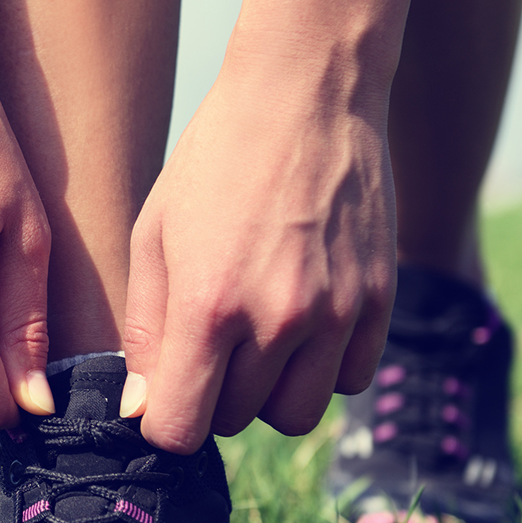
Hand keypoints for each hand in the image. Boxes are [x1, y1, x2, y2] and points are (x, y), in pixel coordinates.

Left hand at [120, 53, 396, 451]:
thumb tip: (142, 409)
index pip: (180, 429)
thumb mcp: (154, 237)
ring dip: (269, 392)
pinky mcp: (379, 300)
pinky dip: (322, 369)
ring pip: (297, 415)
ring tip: (257, 337)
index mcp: (208, 305)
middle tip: (209, 342)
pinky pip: (349, 381)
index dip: (163, 420)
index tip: (164, 392)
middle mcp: (277, 319)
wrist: (306, 93)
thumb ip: (146, 330)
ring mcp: (337, 313)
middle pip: (235, 421)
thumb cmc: (214, 161)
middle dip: (212, 396)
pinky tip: (303, 322)